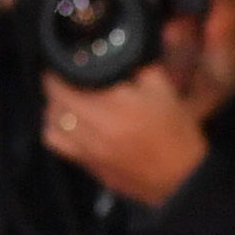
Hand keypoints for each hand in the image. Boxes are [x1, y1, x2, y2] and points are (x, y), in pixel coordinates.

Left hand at [38, 60, 209, 201]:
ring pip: (51, 131)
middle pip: (53, 107)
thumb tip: (112, 54)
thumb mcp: (161, 87)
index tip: (60, 65)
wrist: (184, 180)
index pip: (62, 87)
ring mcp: (91, 156)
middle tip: (62, 82)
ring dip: (54, 115)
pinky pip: (62, 150)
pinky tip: (74, 129)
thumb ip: (133, 66)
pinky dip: (61, 136)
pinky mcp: (94, 171)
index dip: (55, 72)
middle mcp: (95, 134)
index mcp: (111, 109)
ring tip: (64, 106)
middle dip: (53, 91)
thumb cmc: (175, 132)